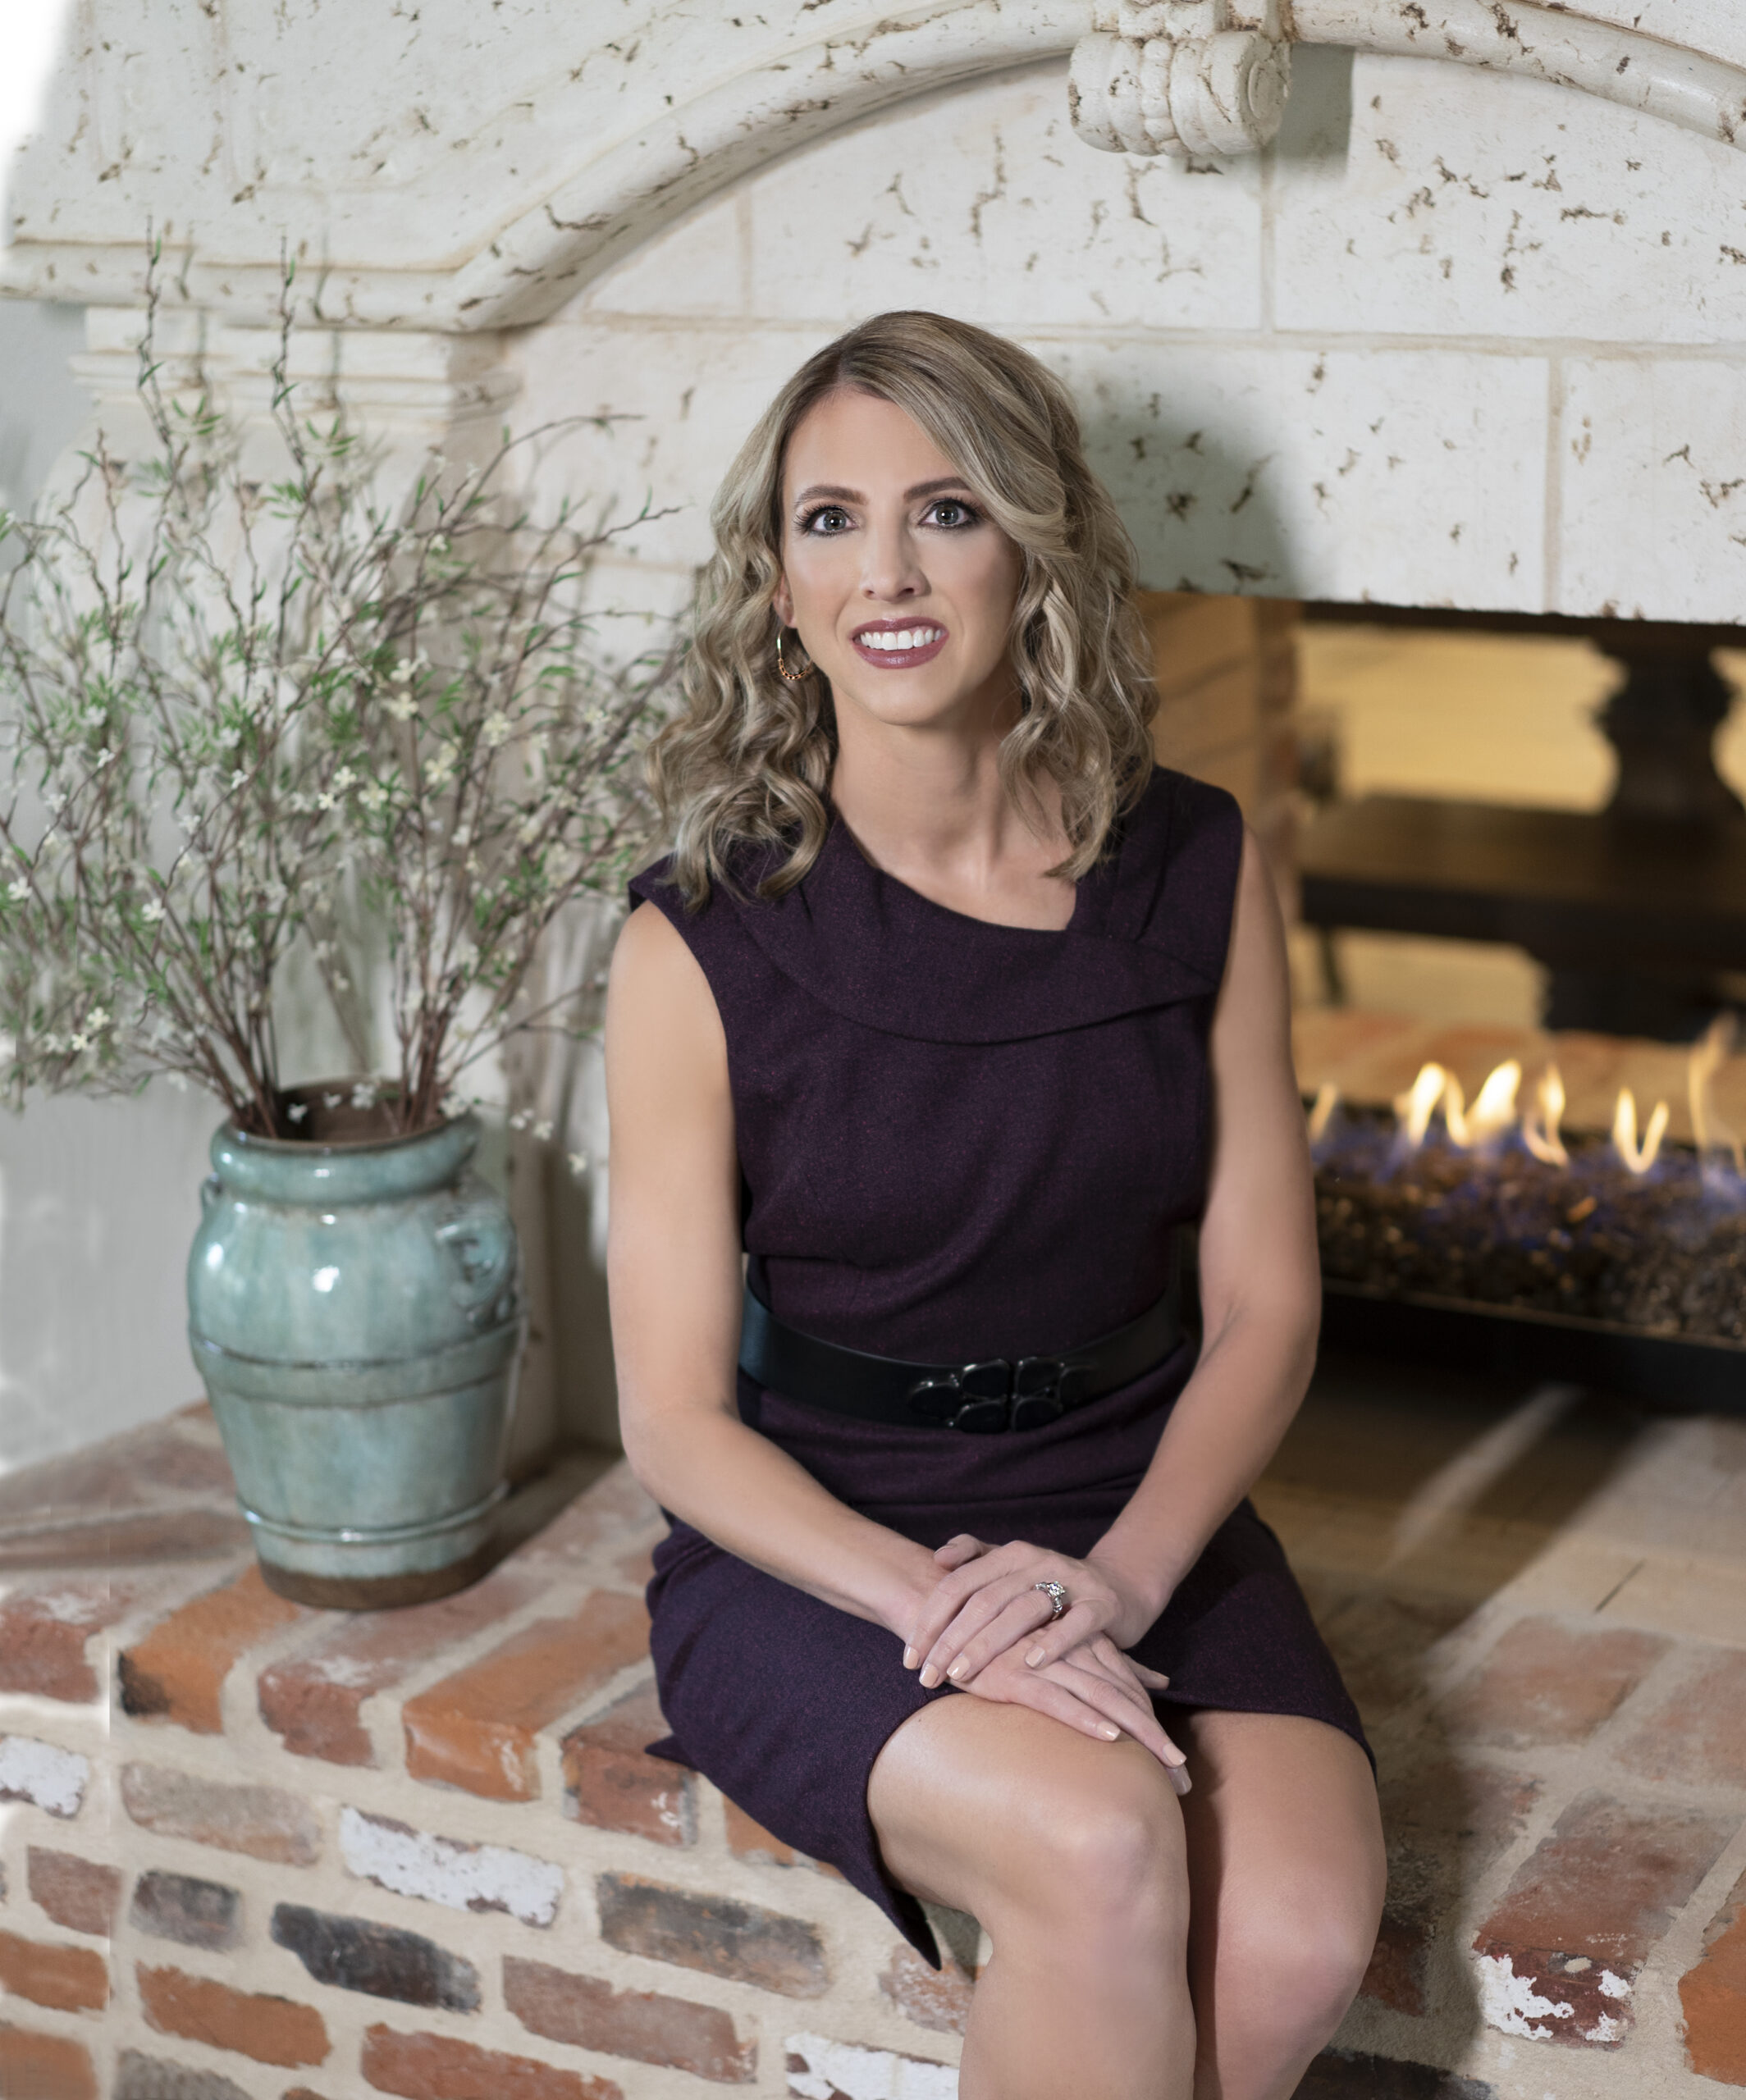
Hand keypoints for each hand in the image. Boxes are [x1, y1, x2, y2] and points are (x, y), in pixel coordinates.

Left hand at [903, 1535, 1158, 1689]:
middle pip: (983, 1601)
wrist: (1119, 1587)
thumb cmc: (1052, 1584)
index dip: (930, 1620)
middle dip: (949, 1641)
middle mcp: (1037, 1561)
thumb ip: (975, 1557)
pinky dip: (1052, 1644)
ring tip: (961, 1675)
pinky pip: (1074, 1625)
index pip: (958, 1584)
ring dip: (987, 1645)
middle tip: (927, 1676)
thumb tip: (938, 1558)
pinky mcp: (1100, 1605)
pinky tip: (1030, 1664)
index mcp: (1010, 1554)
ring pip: (1021, 1612)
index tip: (910, 1657)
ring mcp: (1070, 1581)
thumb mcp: (1013, 1566)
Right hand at [952, 1634, 1189, 1790]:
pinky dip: (1083, 1717)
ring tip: (1163, 1765)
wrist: (947, 1613)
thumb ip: (1113, 1659)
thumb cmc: (1004, 1636)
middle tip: (1183, 1778)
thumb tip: (1161, 1680)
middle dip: (1155, 1738)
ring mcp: (1043, 1664)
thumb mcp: (1064, 1646)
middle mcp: (1069, 1654)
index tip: (1179, 1766)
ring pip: (1101, 1698)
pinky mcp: (1013, 1678)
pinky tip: (1109, 1736)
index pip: (1129, 1689)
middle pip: (1124, 1698)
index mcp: (1083, 1647)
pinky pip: (1056, 1699)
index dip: (1155, 1725)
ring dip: (1135, 1733)